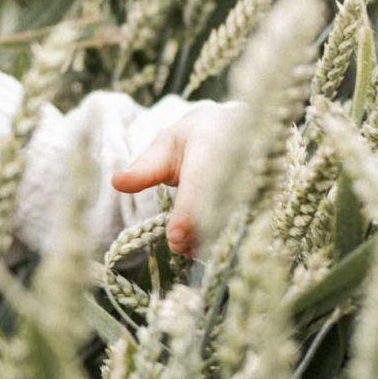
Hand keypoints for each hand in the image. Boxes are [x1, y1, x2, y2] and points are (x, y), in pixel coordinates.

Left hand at [111, 104, 240, 255]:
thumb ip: (144, 168)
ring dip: (209, 240)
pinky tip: (205, 246)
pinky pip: (242, 225)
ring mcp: (253, 184)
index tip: (175, 237)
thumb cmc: (194, 140)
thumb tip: (116, 182)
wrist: (237, 129)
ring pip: (232, 222)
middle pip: (217, 210)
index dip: (188, 213)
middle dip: (196, 233)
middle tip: (178, 245)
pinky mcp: (261, 200)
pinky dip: (222, 240)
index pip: (200, 185)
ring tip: (188, 248)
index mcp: (211, 147)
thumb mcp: (166, 145)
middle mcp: (238, 165)